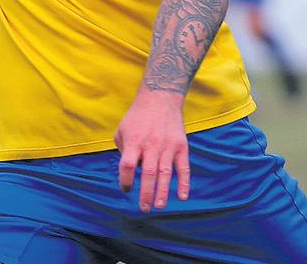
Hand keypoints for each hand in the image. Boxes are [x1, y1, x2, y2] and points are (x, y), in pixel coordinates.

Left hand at [114, 88, 189, 212]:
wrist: (160, 97)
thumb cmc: (137, 116)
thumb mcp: (122, 129)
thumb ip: (122, 150)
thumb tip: (130, 172)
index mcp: (134, 141)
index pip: (127, 165)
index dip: (125, 180)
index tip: (127, 189)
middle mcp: (151, 145)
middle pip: (148, 173)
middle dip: (146, 193)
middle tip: (144, 208)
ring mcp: (167, 146)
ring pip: (165, 173)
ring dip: (162, 192)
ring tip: (158, 206)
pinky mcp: (181, 146)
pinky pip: (184, 168)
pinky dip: (184, 183)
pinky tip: (182, 197)